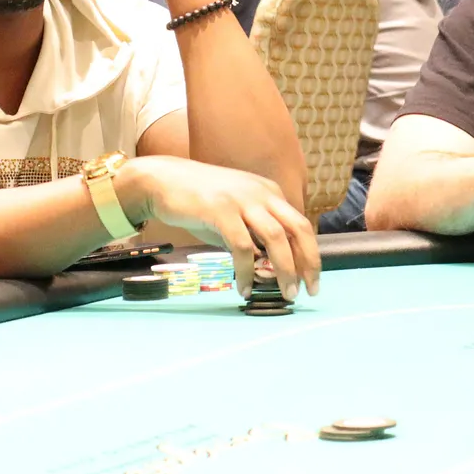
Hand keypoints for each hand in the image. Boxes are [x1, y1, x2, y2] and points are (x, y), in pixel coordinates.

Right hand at [118, 155, 319, 299]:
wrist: (162, 180)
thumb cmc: (197, 200)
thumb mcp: (234, 212)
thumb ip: (252, 234)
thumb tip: (268, 266)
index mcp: (268, 192)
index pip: (299, 224)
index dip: (310, 254)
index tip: (311, 279)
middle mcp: (260, 192)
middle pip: (297, 229)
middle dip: (309, 262)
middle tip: (310, 290)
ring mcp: (240, 199)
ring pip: (275, 238)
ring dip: (285, 270)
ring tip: (286, 293)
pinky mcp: (220, 210)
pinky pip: (241, 246)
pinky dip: (246, 271)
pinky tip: (243, 288)